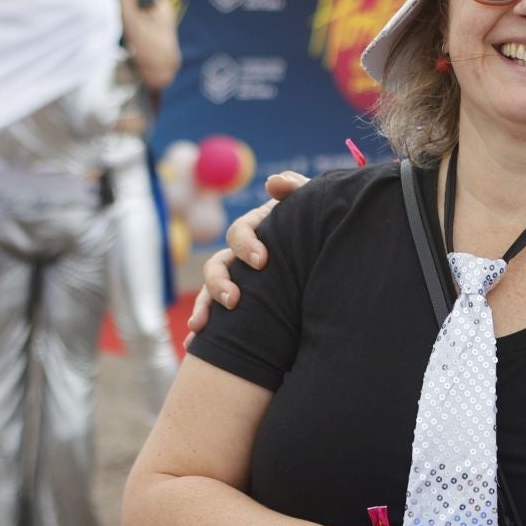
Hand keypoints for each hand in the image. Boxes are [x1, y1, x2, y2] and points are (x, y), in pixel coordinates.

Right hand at [188, 172, 309, 329]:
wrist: (330, 269)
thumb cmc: (321, 234)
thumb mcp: (313, 210)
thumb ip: (298, 190)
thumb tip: (273, 182)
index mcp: (258, 231)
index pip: (240, 233)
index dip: (247, 245)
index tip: (262, 261)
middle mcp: (242, 258)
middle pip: (217, 265)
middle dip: (220, 283)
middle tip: (234, 301)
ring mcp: (237, 283)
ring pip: (209, 292)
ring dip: (203, 307)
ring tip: (200, 326)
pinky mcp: (240, 310)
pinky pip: (214, 319)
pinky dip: (202, 330)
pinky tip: (195, 343)